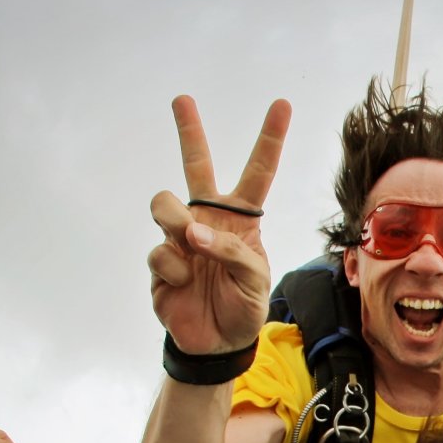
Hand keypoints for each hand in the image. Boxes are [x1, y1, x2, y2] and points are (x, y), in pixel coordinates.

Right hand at [148, 95, 292, 354]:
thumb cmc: (244, 308)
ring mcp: (181, 238)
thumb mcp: (255, 280)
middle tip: (183, 99)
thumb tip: (193, 232)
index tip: (282, 104)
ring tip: (188, 244)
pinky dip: (174, 268)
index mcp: (241, 220)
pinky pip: (160, 250)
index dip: (269, 139)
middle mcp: (209, 220)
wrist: (217, 344)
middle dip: (190, 132)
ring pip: (164, 203)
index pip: (258, 173)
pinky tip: (184, 283)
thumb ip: (232, 251)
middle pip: (197, 167)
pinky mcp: (160, 260)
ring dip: (173, 219)